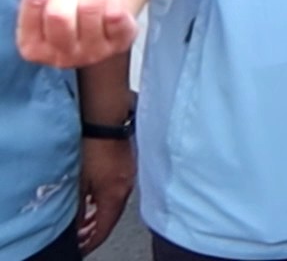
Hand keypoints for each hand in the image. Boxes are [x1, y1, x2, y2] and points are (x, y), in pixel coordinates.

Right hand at [15, 0, 136, 68]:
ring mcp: (90, 54)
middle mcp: (57, 56)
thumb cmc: (65, 1)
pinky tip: (108, 1)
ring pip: (89, 9)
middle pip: (58, 12)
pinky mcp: (119, 46)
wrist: (99, 21)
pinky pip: (117, 14)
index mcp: (31, 44)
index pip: (34, 0)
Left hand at [77, 135, 134, 252]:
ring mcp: (129, 176)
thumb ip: (79, 207)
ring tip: (86, 222)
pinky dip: (106, 201)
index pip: (105, 227)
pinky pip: (117, 192)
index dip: (92, 241)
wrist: (107, 120)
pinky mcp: (128, 166)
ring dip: (101, 215)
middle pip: (112, 217)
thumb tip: (77, 225)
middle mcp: (126, 188)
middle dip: (96, 230)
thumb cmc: (94, 147)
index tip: (82, 247)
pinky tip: (95, 200)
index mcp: (115, 195)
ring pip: (115, 204)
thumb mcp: (79, 182)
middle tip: (82, 238)